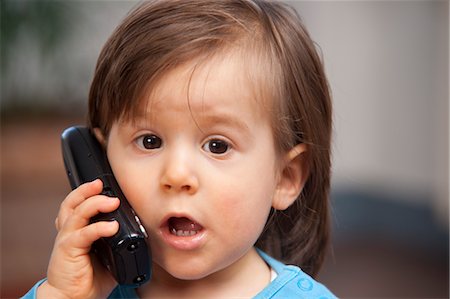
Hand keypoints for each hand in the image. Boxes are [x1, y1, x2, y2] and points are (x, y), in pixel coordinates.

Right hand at [37, 179, 119, 298]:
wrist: (75, 298)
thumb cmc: (90, 276)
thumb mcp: (108, 253)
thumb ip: (118, 239)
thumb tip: (141, 231)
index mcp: (77, 229)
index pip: (79, 203)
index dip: (88, 192)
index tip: (105, 184)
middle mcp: (69, 231)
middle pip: (72, 202)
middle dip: (86, 189)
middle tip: (102, 184)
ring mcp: (67, 239)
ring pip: (76, 213)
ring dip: (95, 203)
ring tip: (112, 201)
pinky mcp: (68, 250)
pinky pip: (83, 234)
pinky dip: (99, 228)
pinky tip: (112, 227)